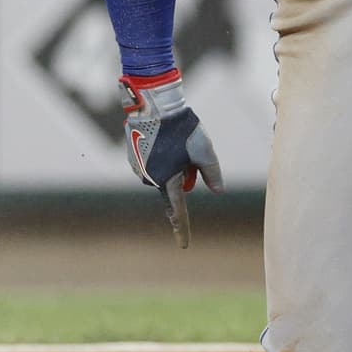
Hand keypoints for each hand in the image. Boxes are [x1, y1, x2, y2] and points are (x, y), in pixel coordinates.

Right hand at [121, 70, 224, 247]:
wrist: (153, 105)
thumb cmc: (181, 127)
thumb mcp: (205, 149)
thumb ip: (212, 173)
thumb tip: (218, 190)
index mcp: (168, 180)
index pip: (178, 211)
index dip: (182, 229)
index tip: (183, 245)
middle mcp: (151, 178)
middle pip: (174, 186)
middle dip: (184, 175)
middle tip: (188, 152)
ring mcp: (139, 168)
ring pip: (163, 174)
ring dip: (172, 164)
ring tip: (174, 140)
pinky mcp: (133, 158)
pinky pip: (152, 164)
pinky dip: (160, 156)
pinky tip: (163, 138)